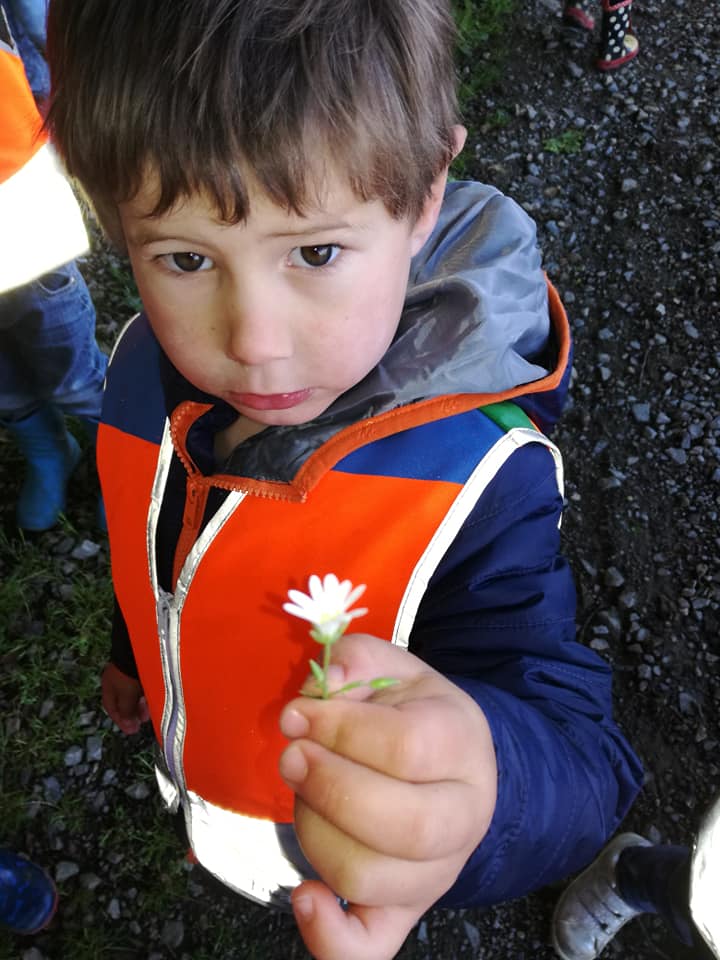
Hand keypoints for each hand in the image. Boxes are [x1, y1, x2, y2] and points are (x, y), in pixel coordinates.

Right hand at [101, 662, 149, 733]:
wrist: (136, 649)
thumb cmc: (129, 675)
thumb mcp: (126, 696)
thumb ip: (126, 712)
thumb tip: (128, 726)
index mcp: (108, 688)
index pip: (111, 708)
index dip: (121, 721)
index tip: (131, 730)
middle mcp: (116, 680)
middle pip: (123, 701)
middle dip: (133, 713)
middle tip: (142, 721)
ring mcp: (128, 673)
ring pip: (133, 693)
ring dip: (141, 704)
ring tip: (150, 712)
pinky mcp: (140, 666)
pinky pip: (142, 685)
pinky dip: (146, 694)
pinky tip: (154, 697)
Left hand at [278, 634, 496, 959]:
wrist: (453, 764)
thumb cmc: (413, 712)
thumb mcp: (393, 668)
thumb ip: (357, 658)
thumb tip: (325, 682)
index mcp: (463, 745)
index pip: (405, 748)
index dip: (338, 730)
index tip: (296, 714)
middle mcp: (463, 817)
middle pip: (400, 825)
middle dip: (327, 786)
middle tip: (291, 756)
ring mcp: (437, 873)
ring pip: (371, 878)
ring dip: (315, 833)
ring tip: (303, 795)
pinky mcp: (405, 911)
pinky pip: (371, 949)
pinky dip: (330, 937)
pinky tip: (304, 897)